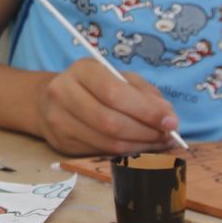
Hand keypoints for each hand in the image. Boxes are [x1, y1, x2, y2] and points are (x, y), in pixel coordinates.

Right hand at [36, 58, 180, 155]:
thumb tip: (167, 116)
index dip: (146, 110)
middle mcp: (64, 93)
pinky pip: (100, 152)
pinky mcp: (61, 142)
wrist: (50, 100)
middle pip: (110, 121)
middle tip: (167, 136)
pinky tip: (138, 147)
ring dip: (139, 146)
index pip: (114, 92)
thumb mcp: (118, 77)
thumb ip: (143, 92)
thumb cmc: (93, 86)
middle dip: (145, 132)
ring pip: (107, 142)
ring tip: (157, 143)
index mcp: (82, 70)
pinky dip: (125, 153)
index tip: (171, 121)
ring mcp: (58, 120)